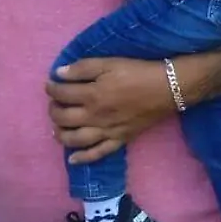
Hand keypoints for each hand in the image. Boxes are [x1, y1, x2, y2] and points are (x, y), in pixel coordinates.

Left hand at [46, 57, 175, 163]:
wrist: (169, 88)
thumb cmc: (139, 72)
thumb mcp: (111, 63)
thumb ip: (83, 68)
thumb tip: (58, 74)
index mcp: (91, 95)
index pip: (61, 94)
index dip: (52, 88)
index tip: (50, 84)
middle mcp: (94, 116)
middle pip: (63, 118)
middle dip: (53, 110)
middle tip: (54, 103)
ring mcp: (106, 131)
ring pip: (75, 140)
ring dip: (61, 135)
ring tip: (57, 128)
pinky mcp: (119, 139)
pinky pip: (98, 153)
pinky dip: (83, 158)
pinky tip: (73, 158)